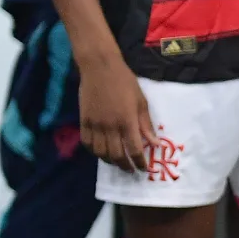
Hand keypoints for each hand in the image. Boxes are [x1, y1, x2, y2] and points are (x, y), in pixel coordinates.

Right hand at [79, 55, 155, 173]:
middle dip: (125, 166)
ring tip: (118, 162)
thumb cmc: (125, 82)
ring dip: (110, 161)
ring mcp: (95, 124)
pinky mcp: (83, 121)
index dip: (140, 163)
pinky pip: (87, 142)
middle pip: (117, 155)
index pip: (135, 150)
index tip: (144, 169)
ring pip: (101, 152)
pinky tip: (101, 152)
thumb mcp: (141, 102)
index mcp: (127, 122)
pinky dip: (94, 151)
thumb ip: (146, 125)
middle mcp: (110, 126)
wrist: (99, 68)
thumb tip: (154, 144)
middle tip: (131, 169)